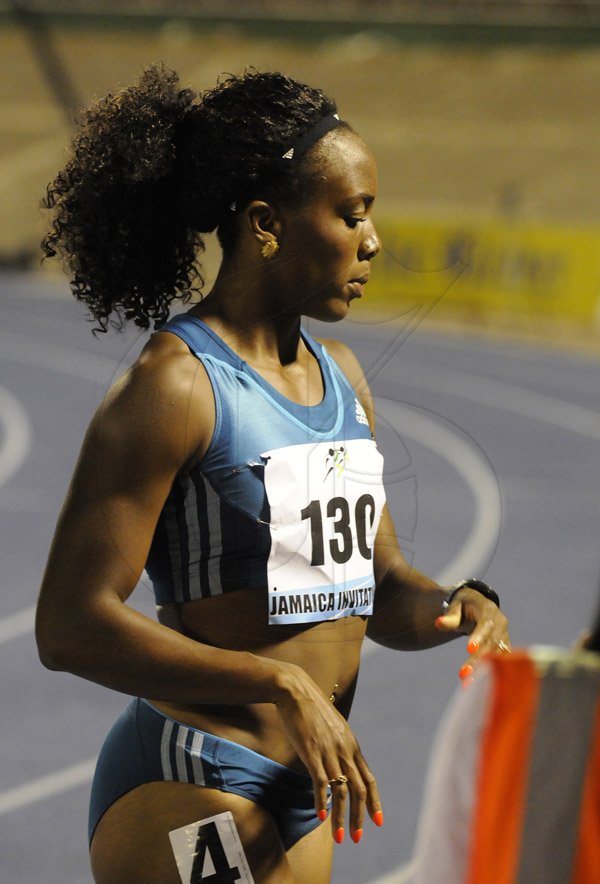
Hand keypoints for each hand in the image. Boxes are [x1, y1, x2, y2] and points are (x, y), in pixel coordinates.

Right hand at [274, 663, 382, 843]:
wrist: (296, 691)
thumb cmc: (311, 708)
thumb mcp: (333, 727)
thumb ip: (339, 746)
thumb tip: (339, 763)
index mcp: (352, 745)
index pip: (369, 779)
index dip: (375, 802)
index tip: (378, 822)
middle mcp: (345, 750)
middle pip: (359, 790)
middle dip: (360, 817)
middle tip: (356, 838)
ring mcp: (329, 752)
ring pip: (342, 791)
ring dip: (342, 817)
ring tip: (340, 837)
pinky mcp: (312, 752)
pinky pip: (321, 782)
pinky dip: (322, 801)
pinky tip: (322, 816)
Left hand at [435, 588, 510, 682]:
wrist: (478, 605)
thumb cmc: (463, 606)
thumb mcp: (455, 607)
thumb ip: (449, 617)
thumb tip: (437, 623)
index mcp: (488, 611)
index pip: (485, 625)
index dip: (479, 637)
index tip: (469, 649)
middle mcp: (500, 623)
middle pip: (491, 643)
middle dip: (478, 659)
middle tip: (463, 674)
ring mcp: (504, 636)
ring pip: (496, 655)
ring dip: (484, 670)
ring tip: (467, 683)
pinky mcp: (504, 647)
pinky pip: (499, 661)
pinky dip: (489, 672)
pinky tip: (476, 684)